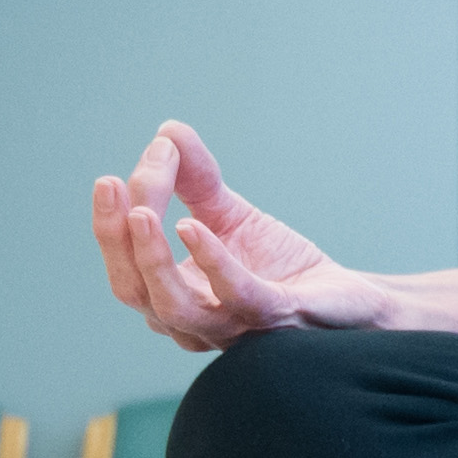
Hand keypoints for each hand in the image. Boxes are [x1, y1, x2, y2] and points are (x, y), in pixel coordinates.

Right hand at [89, 120, 395, 352]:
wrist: (347, 299)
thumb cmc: (281, 267)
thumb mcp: (232, 215)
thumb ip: (195, 179)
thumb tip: (167, 131)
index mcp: (174, 299)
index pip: (126, 268)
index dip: (112, 224)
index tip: (114, 177)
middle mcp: (194, 323)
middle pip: (134, 291)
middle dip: (115, 238)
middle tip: (110, 185)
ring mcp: (234, 326)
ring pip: (174, 307)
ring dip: (151, 257)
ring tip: (142, 211)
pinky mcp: (277, 317)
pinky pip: (237, 296)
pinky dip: (212, 262)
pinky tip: (192, 227)